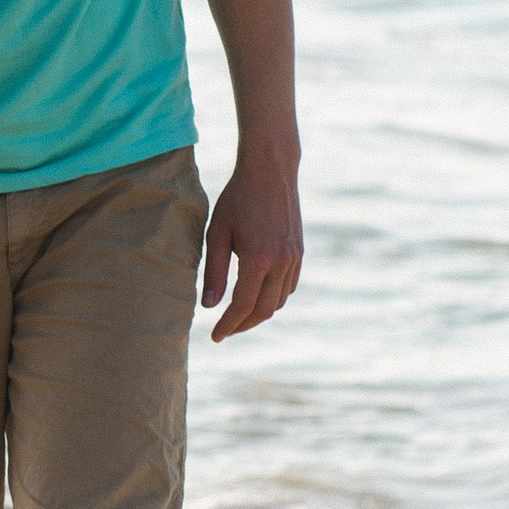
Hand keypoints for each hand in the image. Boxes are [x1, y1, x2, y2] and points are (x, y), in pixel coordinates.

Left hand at [203, 150, 302, 341]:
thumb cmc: (237, 200)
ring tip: (238, 316)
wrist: (270, 172)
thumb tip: (209, 306)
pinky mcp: (300, 252)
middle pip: (264, 310)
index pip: (243, 306)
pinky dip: (273, 298)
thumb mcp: (217, 233)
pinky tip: (257, 296)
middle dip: (243, 325)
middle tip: (224, 331)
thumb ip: (213, 272)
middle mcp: (281, 262)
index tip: (215, 336)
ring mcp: (294, 258)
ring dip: (259, 314)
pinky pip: (289, 286)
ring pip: (279, 301)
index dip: (228, 325)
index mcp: (258, 259)